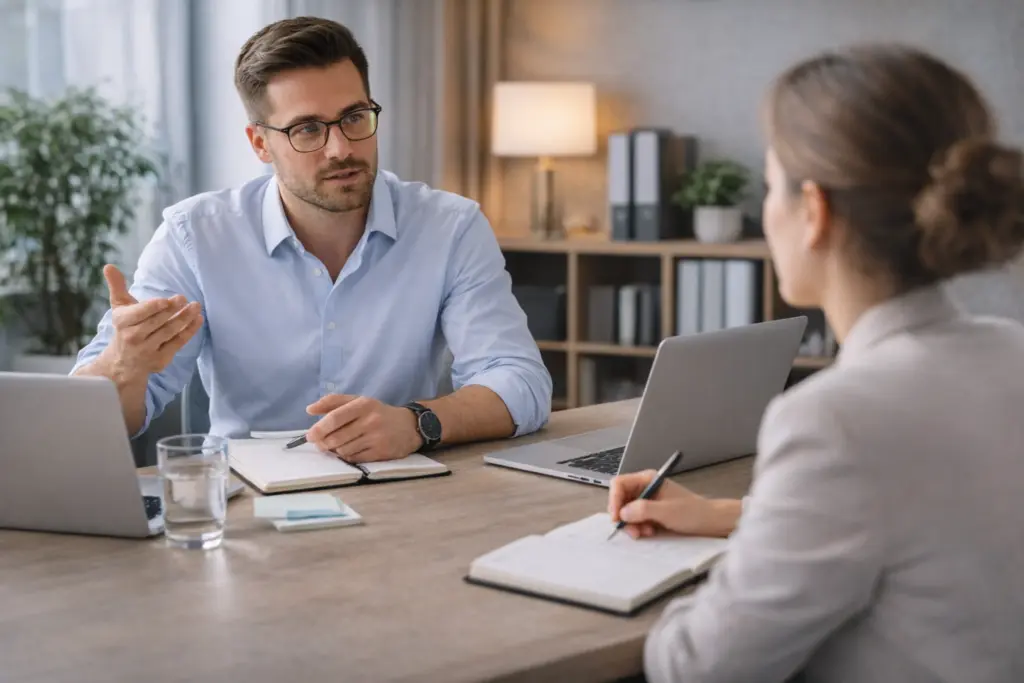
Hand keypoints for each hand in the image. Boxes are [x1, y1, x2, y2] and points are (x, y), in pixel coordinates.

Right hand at [101, 264, 202, 379]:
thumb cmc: (125, 327)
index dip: (153, 307)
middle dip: (171, 310)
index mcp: (123, 322)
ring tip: (196, 306)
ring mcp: (148, 350)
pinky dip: (190, 331)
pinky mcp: (161, 359)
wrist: (124, 363)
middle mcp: (134, 337)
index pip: (139, 314)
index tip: (165, 300)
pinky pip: (178, 343)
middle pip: (157, 322)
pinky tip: (198, 319)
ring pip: (170, 332)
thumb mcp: (119, 307)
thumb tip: (109, 266)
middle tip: (184, 298)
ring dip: (185, 319)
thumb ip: (117, 286)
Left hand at [304, 394, 420, 462]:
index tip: (310, 436)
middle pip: (336, 437)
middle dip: (324, 443)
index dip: (319, 428)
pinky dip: (347, 457)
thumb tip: (309, 410)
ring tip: (338, 446)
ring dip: (336, 450)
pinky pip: (354, 459)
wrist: (409, 426)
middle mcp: (370, 420)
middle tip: (322, 444)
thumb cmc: (378, 413)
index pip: (335, 418)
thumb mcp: (359, 401)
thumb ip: (333, 402)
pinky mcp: (380, 452)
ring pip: (343, 450)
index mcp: (363, 404)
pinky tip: (351, 451)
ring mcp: (376, 437)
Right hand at [608, 470, 736, 538]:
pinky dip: (639, 527)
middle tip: (631, 530)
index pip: (619, 484)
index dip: (614, 500)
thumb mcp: (666, 511)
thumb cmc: (693, 512)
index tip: (616, 517)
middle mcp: (645, 487)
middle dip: (623, 516)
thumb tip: (623, 512)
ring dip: (632, 524)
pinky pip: (636, 519)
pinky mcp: (650, 512)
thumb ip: (643, 510)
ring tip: (644, 532)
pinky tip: (650, 532)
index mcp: (648, 479)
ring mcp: (647, 500)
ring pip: (627, 511)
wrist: (710, 522)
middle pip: (621, 499)